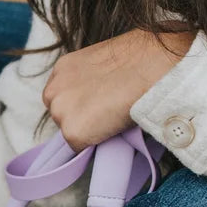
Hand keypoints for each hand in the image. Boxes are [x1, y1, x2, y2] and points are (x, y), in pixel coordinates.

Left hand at [43, 28, 195, 150]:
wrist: (152, 67)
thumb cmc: (140, 58)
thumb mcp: (103, 62)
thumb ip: (90, 80)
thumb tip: (96, 95)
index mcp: (62, 70)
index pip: (63, 98)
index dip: (82, 104)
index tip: (98, 103)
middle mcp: (53, 91)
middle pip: (62, 117)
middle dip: (81, 117)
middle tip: (108, 109)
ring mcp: (60, 112)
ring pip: (71, 133)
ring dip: (88, 130)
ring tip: (113, 115)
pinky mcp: (72, 132)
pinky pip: (80, 148)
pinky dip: (96, 142)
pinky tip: (113, 124)